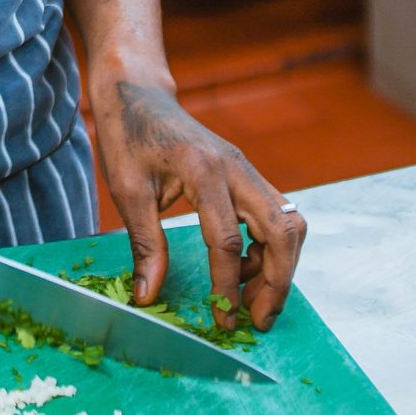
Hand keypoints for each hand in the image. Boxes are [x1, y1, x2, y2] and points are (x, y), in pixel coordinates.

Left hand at [93, 77, 305, 331]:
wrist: (138, 93)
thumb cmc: (128, 135)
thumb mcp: (127, 190)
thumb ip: (144, 244)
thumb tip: (148, 296)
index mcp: (204, 171)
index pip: (228, 240)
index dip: (228, 286)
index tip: (223, 321)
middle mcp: (237, 168)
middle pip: (282, 230)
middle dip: (278, 281)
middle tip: (258, 320)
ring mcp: (247, 169)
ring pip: (288, 222)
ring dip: (279, 266)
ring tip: (249, 299)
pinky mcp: (247, 174)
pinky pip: (276, 215)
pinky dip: (268, 248)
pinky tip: (240, 268)